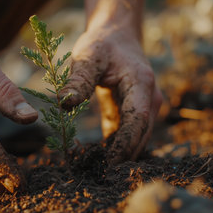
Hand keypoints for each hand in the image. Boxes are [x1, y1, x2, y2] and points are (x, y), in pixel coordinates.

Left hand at [61, 26, 162, 165]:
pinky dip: (116, 146)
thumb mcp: (87, 56)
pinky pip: (128, 132)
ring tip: (97, 171)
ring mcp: (145, 105)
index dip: (126, 143)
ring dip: (121, 153)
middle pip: (142, 134)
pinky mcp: (134, 111)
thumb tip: (63, 104)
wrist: (116, 36)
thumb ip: (78, 80)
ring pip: (138, 137)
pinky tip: (99, 158)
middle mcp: (149, 96)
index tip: (108, 163)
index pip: (138, 119)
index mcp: (141, 82)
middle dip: (124, 155)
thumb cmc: (102, 44)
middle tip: (100, 176)